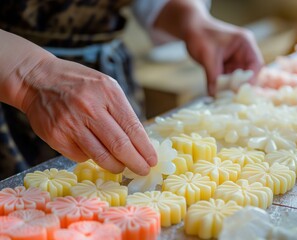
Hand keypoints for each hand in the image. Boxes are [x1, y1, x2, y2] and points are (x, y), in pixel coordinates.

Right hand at [20, 57, 156, 174]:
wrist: (37, 79)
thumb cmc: (79, 84)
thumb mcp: (106, 87)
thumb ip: (121, 111)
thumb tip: (139, 141)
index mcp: (108, 93)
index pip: (132, 128)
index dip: (145, 148)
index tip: (152, 160)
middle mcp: (90, 108)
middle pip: (119, 145)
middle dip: (136, 162)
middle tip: (143, 170)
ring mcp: (71, 123)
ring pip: (101, 156)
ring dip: (116, 166)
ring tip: (122, 167)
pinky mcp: (56, 136)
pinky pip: (81, 156)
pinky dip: (91, 158)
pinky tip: (94, 152)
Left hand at [184, 18, 263, 95]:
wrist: (190, 29)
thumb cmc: (201, 35)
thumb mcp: (208, 56)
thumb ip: (212, 76)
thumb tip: (214, 95)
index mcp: (245, 43)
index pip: (256, 64)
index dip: (251, 78)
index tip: (241, 90)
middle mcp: (243, 52)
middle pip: (248, 73)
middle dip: (240, 85)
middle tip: (231, 97)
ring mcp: (235, 60)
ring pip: (238, 78)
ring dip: (230, 87)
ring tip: (222, 97)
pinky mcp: (226, 66)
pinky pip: (228, 79)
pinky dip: (223, 86)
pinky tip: (217, 93)